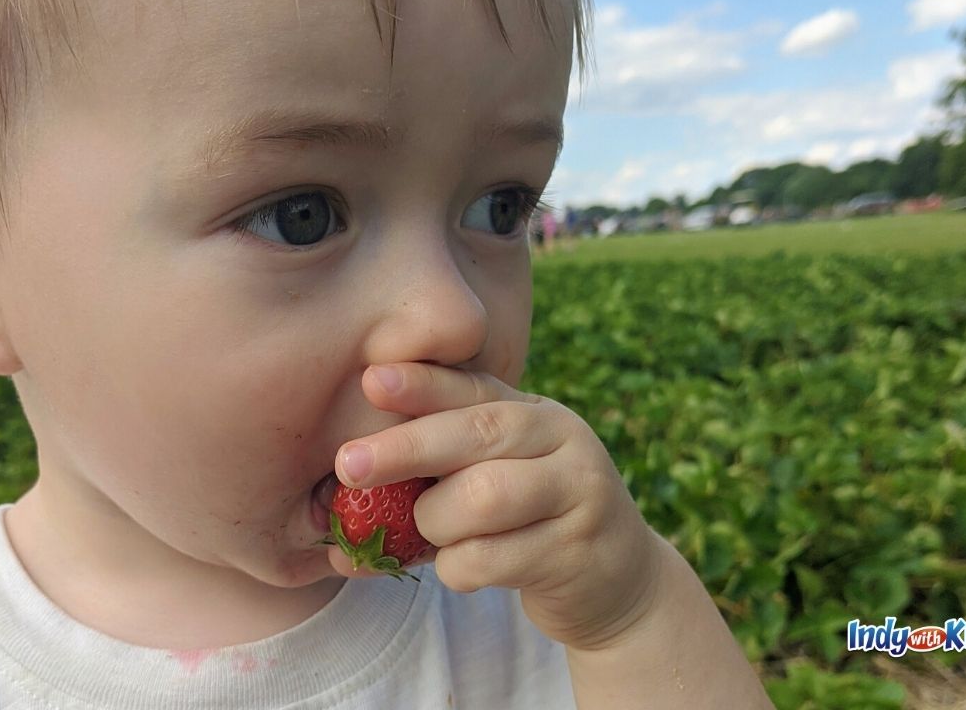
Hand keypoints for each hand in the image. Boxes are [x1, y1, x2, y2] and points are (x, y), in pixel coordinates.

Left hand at [328, 362, 663, 651]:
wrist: (617, 583)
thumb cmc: (530, 521)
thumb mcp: (498, 475)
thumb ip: (442, 463)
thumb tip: (348, 472)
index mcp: (536, 412)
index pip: (474, 388)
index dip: (422, 384)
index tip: (371, 381)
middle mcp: (564, 440)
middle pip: (478, 434)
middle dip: (406, 448)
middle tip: (349, 465)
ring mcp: (578, 493)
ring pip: (481, 499)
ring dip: (434, 523)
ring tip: (431, 534)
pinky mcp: (577, 552)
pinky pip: (490, 559)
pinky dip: (457, 569)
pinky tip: (463, 569)